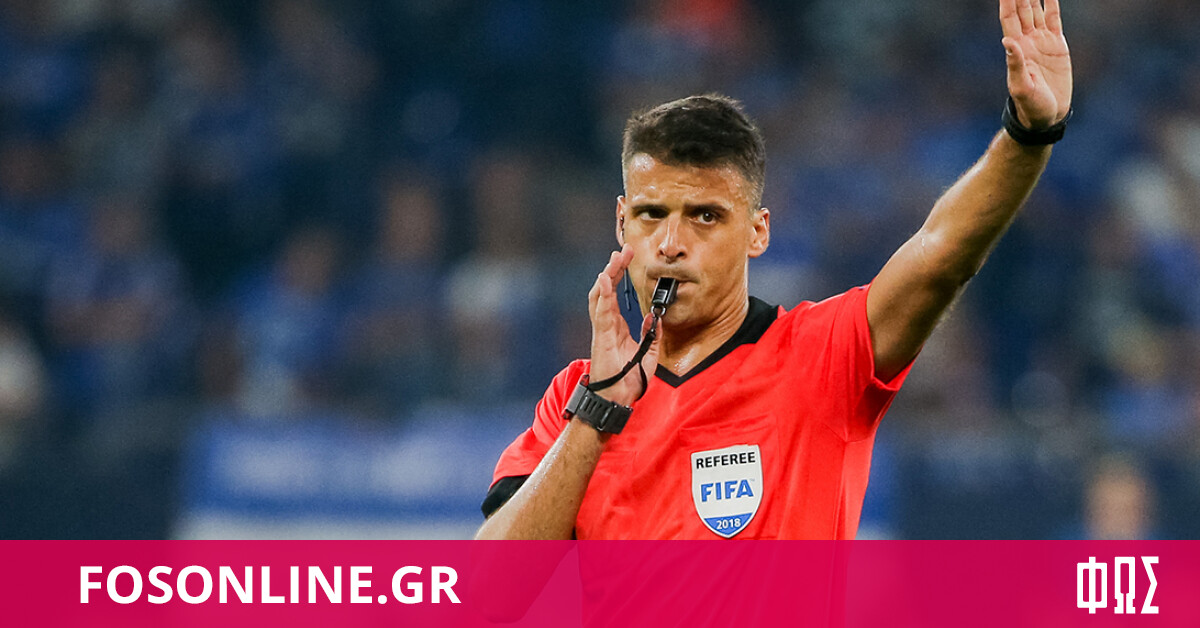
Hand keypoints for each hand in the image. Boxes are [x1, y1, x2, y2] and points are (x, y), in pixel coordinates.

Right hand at [586, 244, 660, 406]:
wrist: (617, 399)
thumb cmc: (628, 380)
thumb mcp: (648, 353)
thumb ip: (652, 334)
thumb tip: (655, 317)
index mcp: (615, 327)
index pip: (615, 294)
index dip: (619, 274)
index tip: (627, 257)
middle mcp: (606, 324)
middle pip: (606, 289)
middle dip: (614, 268)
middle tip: (623, 250)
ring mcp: (602, 330)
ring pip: (600, 296)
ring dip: (607, 276)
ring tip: (614, 259)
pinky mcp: (602, 337)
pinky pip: (600, 312)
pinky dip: (602, 294)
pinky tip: (605, 280)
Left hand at [1000, 0, 1072, 128]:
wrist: (1047, 115)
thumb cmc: (1030, 105)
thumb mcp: (1021, 87)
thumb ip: (1015, 64)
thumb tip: (1007, 42)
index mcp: (1016, 49)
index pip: (1009, 18)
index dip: (1007, 1)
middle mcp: (1027, 40)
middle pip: (1021, 9)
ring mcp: (1042, 41)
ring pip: (1036, 9)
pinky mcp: (1057, 44)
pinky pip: (1054, 18)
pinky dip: (1052, 4)